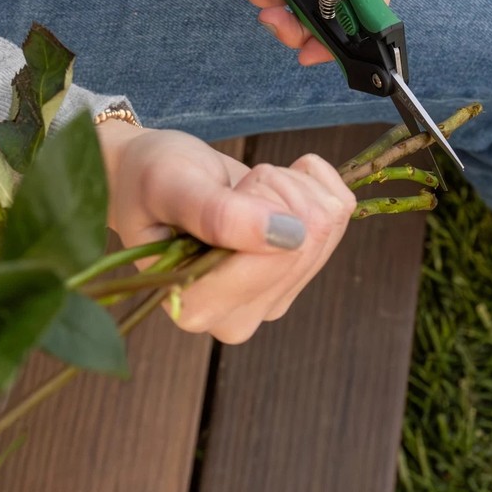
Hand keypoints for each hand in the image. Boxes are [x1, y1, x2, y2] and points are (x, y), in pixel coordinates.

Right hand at [97, 120, 355, 342]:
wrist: (159, 175)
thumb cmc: (150, 180)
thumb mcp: (170, 186)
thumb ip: (216, 214)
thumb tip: (290, 235)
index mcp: (195, 307)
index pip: (272, 259)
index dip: (258, 205)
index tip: (226, 192)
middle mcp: (237, 316)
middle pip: (306, 243)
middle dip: (276, 192)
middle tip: (236, 189)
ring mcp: (272, 298)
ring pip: (327, 226)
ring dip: (291, 186)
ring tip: (246, 190)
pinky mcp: (298, 274)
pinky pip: (340, 215)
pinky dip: (313, 183)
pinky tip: (276, 185)